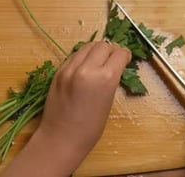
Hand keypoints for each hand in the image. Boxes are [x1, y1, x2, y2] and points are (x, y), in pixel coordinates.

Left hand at [0, 41, 130, 176]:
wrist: (61, 138)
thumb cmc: (90, 129)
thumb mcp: (108, 102)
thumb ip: (110, 80)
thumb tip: (113, 66)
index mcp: (105, 79)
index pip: (119, 54)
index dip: (125, 55)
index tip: (126, 58)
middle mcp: (87, 69)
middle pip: (103, 46)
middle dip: (111, 50)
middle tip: (113, 58)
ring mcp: (69, 68)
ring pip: (86, 46)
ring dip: (96, 50)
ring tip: (99, 60)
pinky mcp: (58, 71)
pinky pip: (74, 55)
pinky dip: (82, 56)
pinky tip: (85, 66)